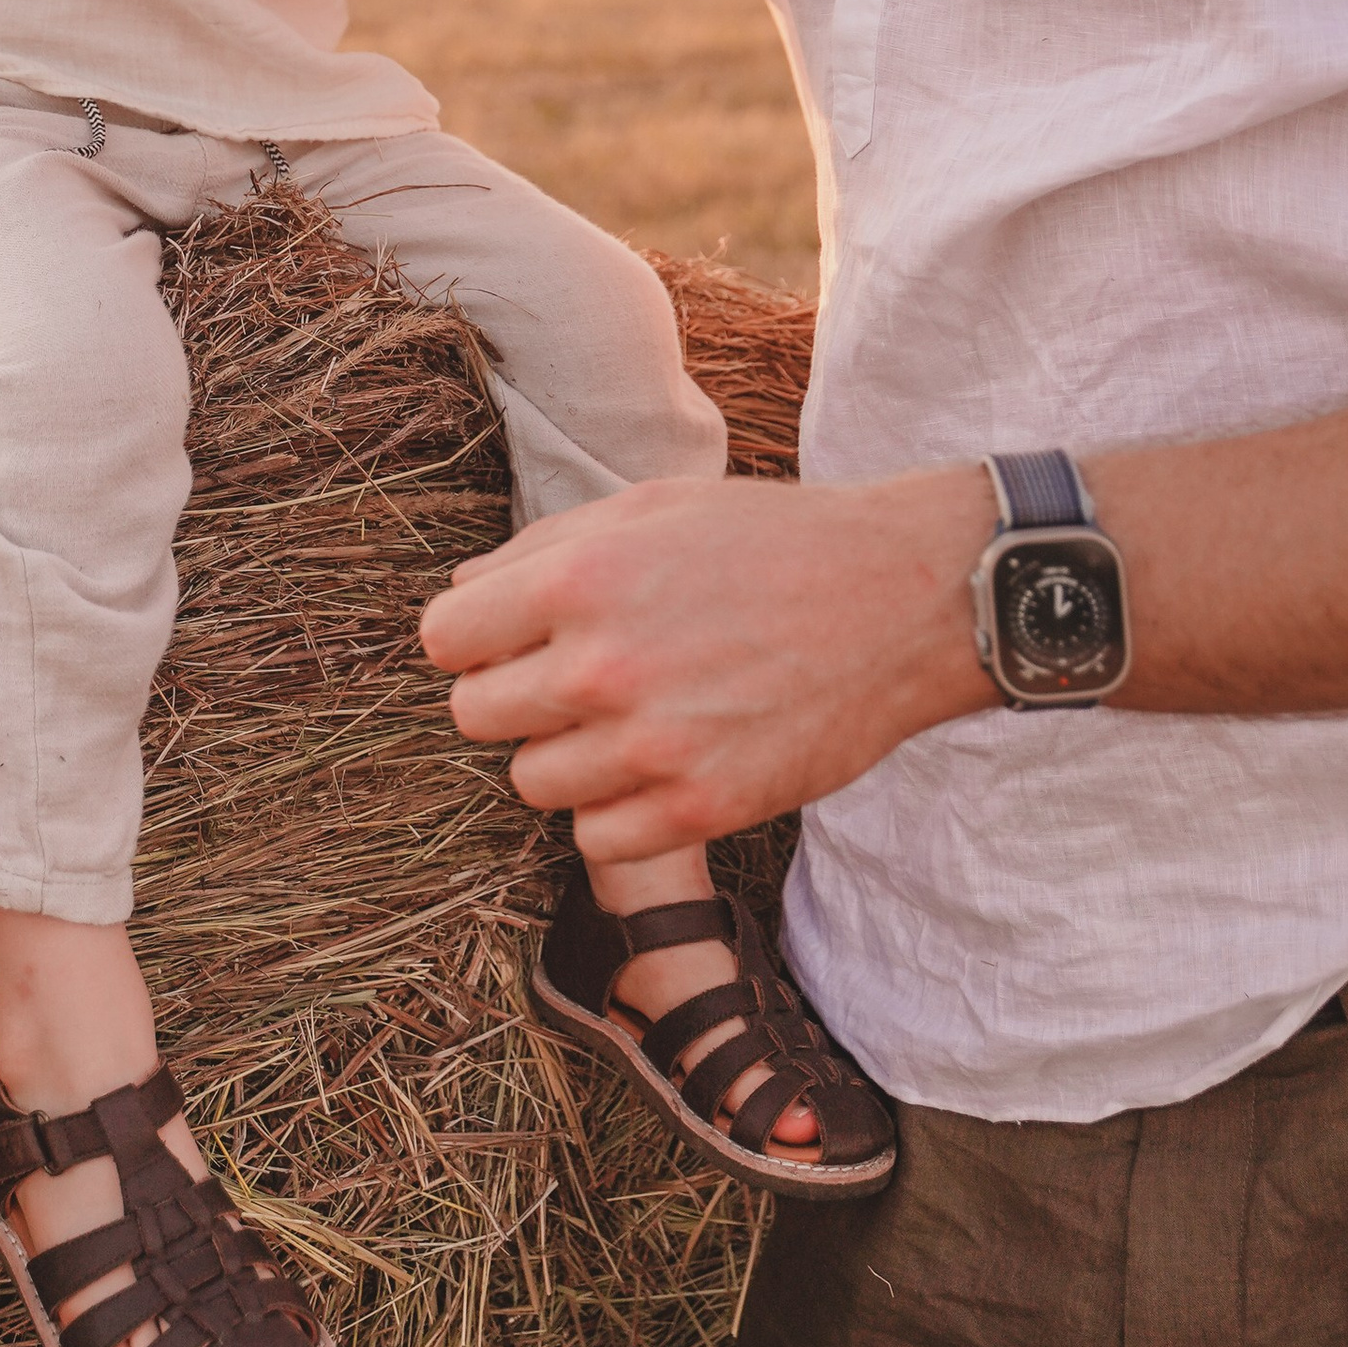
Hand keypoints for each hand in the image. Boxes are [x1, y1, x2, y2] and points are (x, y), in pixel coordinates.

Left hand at [419, 468, 990, 860]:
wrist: (903, 599)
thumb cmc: (771, 542)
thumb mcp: (649, 510)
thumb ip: (541, 551)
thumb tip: (460, 597)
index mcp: (580, 579)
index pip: (444, 640)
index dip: (473, 639)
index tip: (510, 639)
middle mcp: (604, 666)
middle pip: (474, 716)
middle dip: (511, 696)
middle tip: (573, 679)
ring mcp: (653, 745)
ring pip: (531, 781)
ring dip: (565, 755)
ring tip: (629, 717)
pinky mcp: (702, 807)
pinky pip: (597, 837)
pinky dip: (617, 809)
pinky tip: (662, 763)